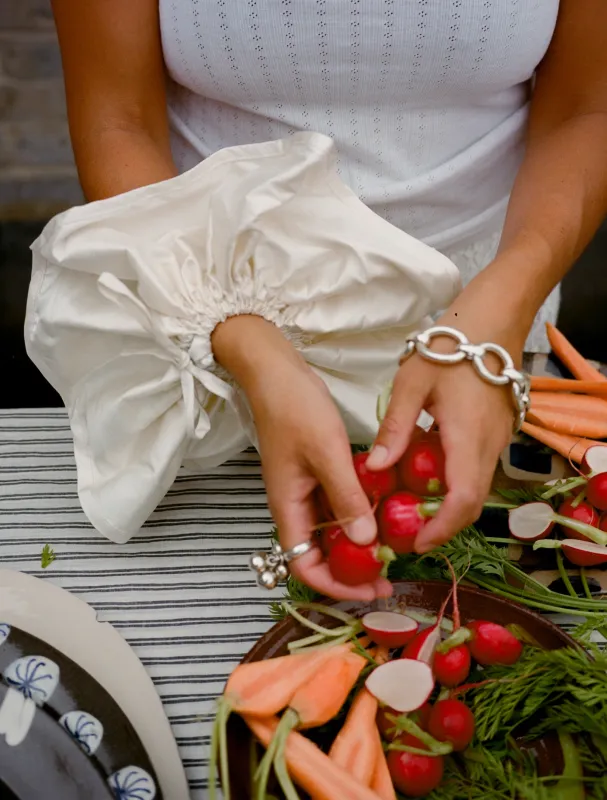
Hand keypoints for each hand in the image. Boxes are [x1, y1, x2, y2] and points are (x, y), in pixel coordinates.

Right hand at [212, 315, 391, 600]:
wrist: (277, 372)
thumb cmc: (295, 409)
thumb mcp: (327, 453)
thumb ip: (346, 498)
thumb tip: (366, 543)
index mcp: (288, 508)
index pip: (304, 567)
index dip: (336, 586)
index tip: (371, 591)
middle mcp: (295, 507)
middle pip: (320, 555)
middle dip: (352, 571)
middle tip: (389, 577)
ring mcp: (306, 491)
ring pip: (332, 532)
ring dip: (359, 543)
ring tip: (393, 548)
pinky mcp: (317, 474)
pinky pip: (338, 505)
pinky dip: (359, 513)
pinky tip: (385, 510)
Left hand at [366, 327, 517, 552]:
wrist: (493, 320)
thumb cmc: (450, 347)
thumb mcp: (411, 383)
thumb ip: (395, 428)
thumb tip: (376, 468)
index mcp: (467, 438)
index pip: (463, 499)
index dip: (441, 528)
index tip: (417, 543)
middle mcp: (489, 446)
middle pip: (471, 503)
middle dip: (442, 524)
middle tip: (407, 533)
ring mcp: (497, 440)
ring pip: (475, 487)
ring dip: (447, 504)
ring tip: (410, 507)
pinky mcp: (496, 433)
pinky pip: (476, 468)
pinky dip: (453, 482)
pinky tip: (425, 473)